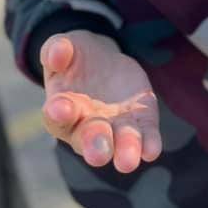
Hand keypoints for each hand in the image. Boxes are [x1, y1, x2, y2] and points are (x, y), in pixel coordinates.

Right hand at [40, 30, 161, 173]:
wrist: (101, 62)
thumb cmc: (74, 58)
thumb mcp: (64, 46)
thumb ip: (56, 48)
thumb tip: (57, 53)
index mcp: (61, 109)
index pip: (57, 116)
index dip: (58, 112)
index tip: (59, 108)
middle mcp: (86, 125)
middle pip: (89, 139)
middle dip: (95, 145)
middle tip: (98, 154)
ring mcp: (115, 126)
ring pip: (119, 143)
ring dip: (124, 151)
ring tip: (128, 161)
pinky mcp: (140, 120)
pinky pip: (145, 135)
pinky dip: (148, 144)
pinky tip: (151, 150)